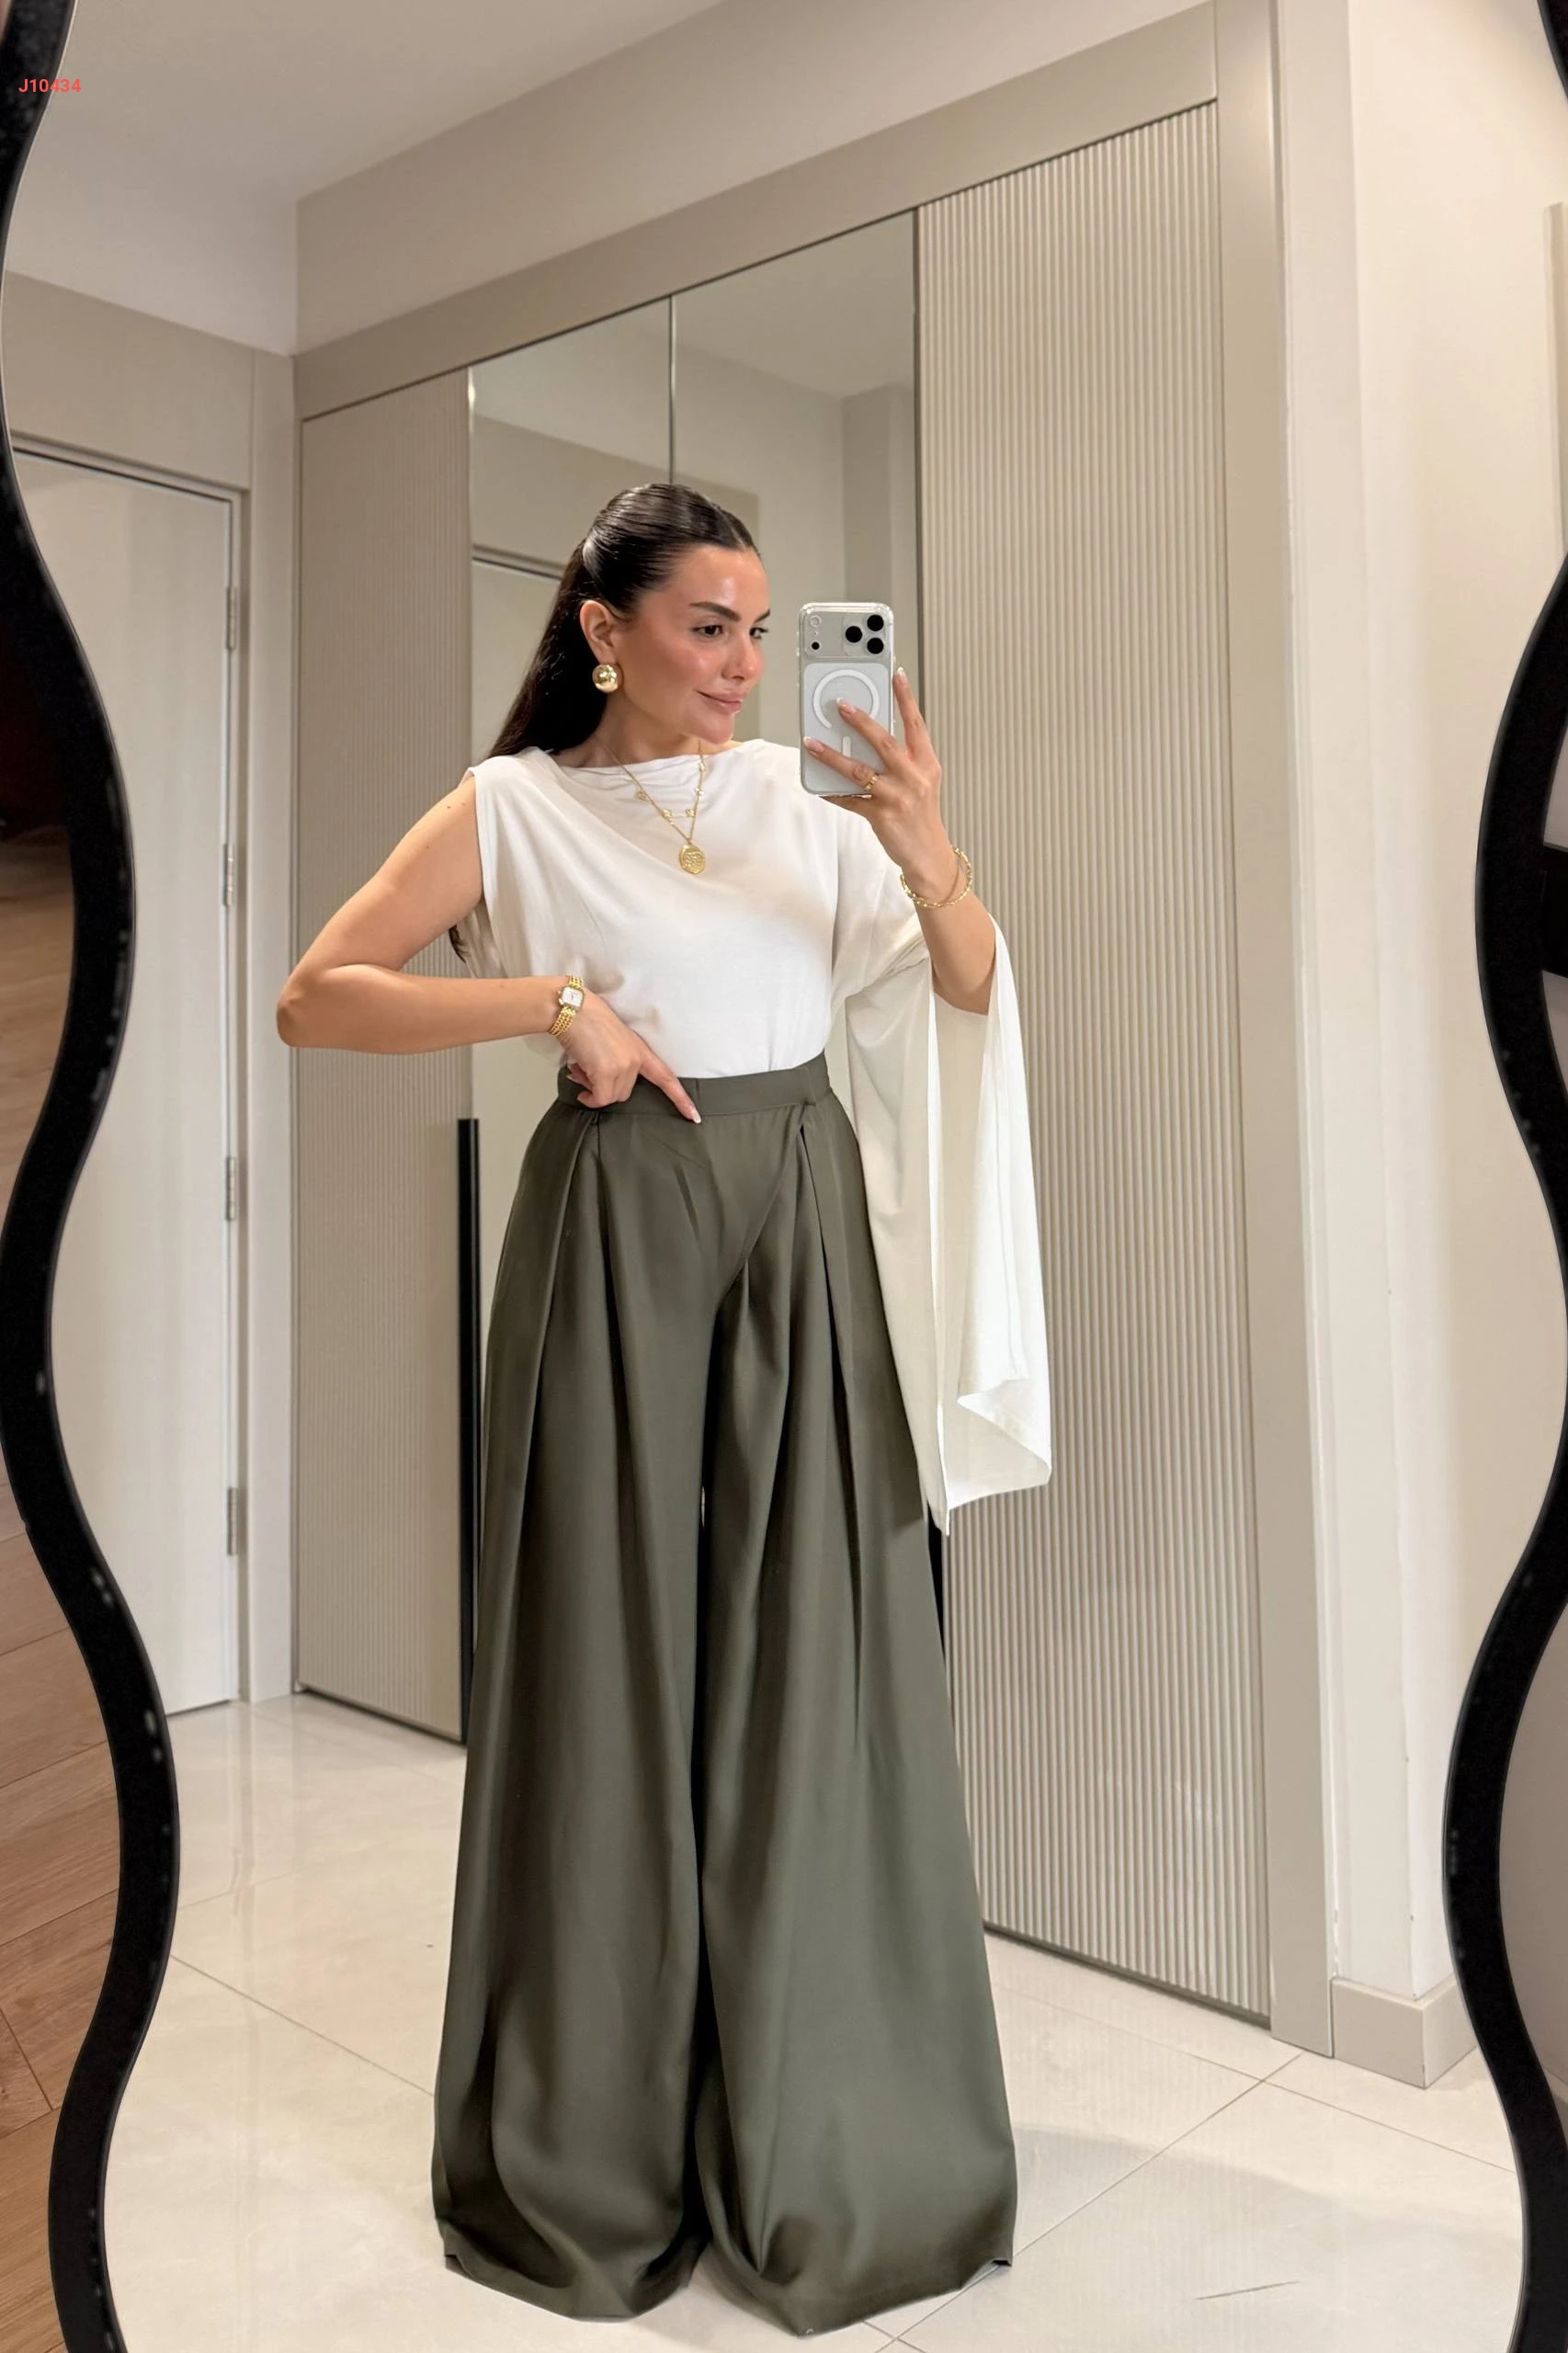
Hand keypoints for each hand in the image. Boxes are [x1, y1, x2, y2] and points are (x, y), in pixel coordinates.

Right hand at [559, 990, 699, 1119]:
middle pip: (625, 1093)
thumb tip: (598, 1084)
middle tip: (586, 1071)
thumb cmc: (585, 1021)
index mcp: (640, 1050)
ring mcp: (624, 1065)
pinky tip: (577, 1077)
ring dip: (592, 1088)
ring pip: (610, 1097)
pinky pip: (599, 1098)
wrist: (572, 1009)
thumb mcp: (612, 1041)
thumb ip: (616, 1062)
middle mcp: (636, 1059)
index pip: (666, 1078)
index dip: (680, 1098)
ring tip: (580, 1068)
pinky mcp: (607, 1072)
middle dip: (604, 1087)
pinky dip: (588, 1096)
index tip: (694, 1116)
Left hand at [803, 668, 957, 896]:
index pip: (916, 724)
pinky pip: (849, 800)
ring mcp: (897, 797)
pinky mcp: (881, 816)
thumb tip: (867, 738)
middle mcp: (914, 777)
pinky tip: (817, 784)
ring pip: (859, 770)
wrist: (928, 854)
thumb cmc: (921, 814)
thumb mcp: (922, 781)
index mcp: (926, 763)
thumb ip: (902, 759)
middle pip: (884, 741)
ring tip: (812, 743)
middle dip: (861, 721)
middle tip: (841, 704)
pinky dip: (832, 792)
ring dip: (832, 756)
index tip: (895, 674)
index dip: (906, 698)